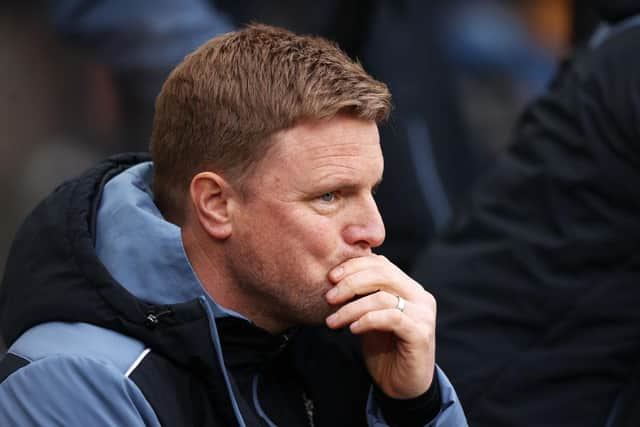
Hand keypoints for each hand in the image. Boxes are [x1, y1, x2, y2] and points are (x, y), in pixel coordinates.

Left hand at [325, 254, 435, 398]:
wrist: (402, 387)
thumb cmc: (385, 350)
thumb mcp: (370, 317)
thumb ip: (363, 296)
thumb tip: (336, 276)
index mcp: (409, 287)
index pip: (381, 264)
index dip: (354, 266)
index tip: (331, 277)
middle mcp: (420, 296)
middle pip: (382, 274)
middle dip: (350, 283)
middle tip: (329, 298)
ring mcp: (423, 314)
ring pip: (382, 297)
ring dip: (351, 308)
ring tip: (332, 321)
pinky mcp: (420, 334)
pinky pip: (390, 318)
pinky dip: (367, 320)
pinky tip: (352, 330)